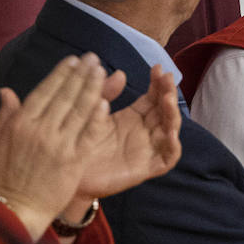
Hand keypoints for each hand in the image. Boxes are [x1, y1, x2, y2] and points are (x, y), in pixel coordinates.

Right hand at [0, 54, 108, 238]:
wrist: (18, 209)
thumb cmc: (6, 177)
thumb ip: (5, 115)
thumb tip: (7, 91)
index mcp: (21, 123)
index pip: (45, 91)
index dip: (61, 74)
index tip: (73, 61)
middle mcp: (40, 130)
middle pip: (65, 96)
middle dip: (80, 74)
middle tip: (93, 58)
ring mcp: (59, 145)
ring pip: (79, 111)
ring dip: (92, 88)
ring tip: (102, 71)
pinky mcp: (74, 161)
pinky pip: (88, 135)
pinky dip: (96, 118)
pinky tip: (105, 102)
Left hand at [76, 64, 181, 197]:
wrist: (70, 175)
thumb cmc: (81, 144)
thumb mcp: (93, 114)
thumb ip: (105, 94)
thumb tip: (120, 73)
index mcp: (134, 117)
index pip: (153, 97)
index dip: (158, 83)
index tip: (157, 68)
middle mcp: (144, 132)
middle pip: (165, 110)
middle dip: (168, 93)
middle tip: (166, 79)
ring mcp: (147, 149)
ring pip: (170, 130)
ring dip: (172, 114)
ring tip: (167, 100)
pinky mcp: (146, 168)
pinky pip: (168, 158)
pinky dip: (173, 146)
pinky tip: (170, 133)